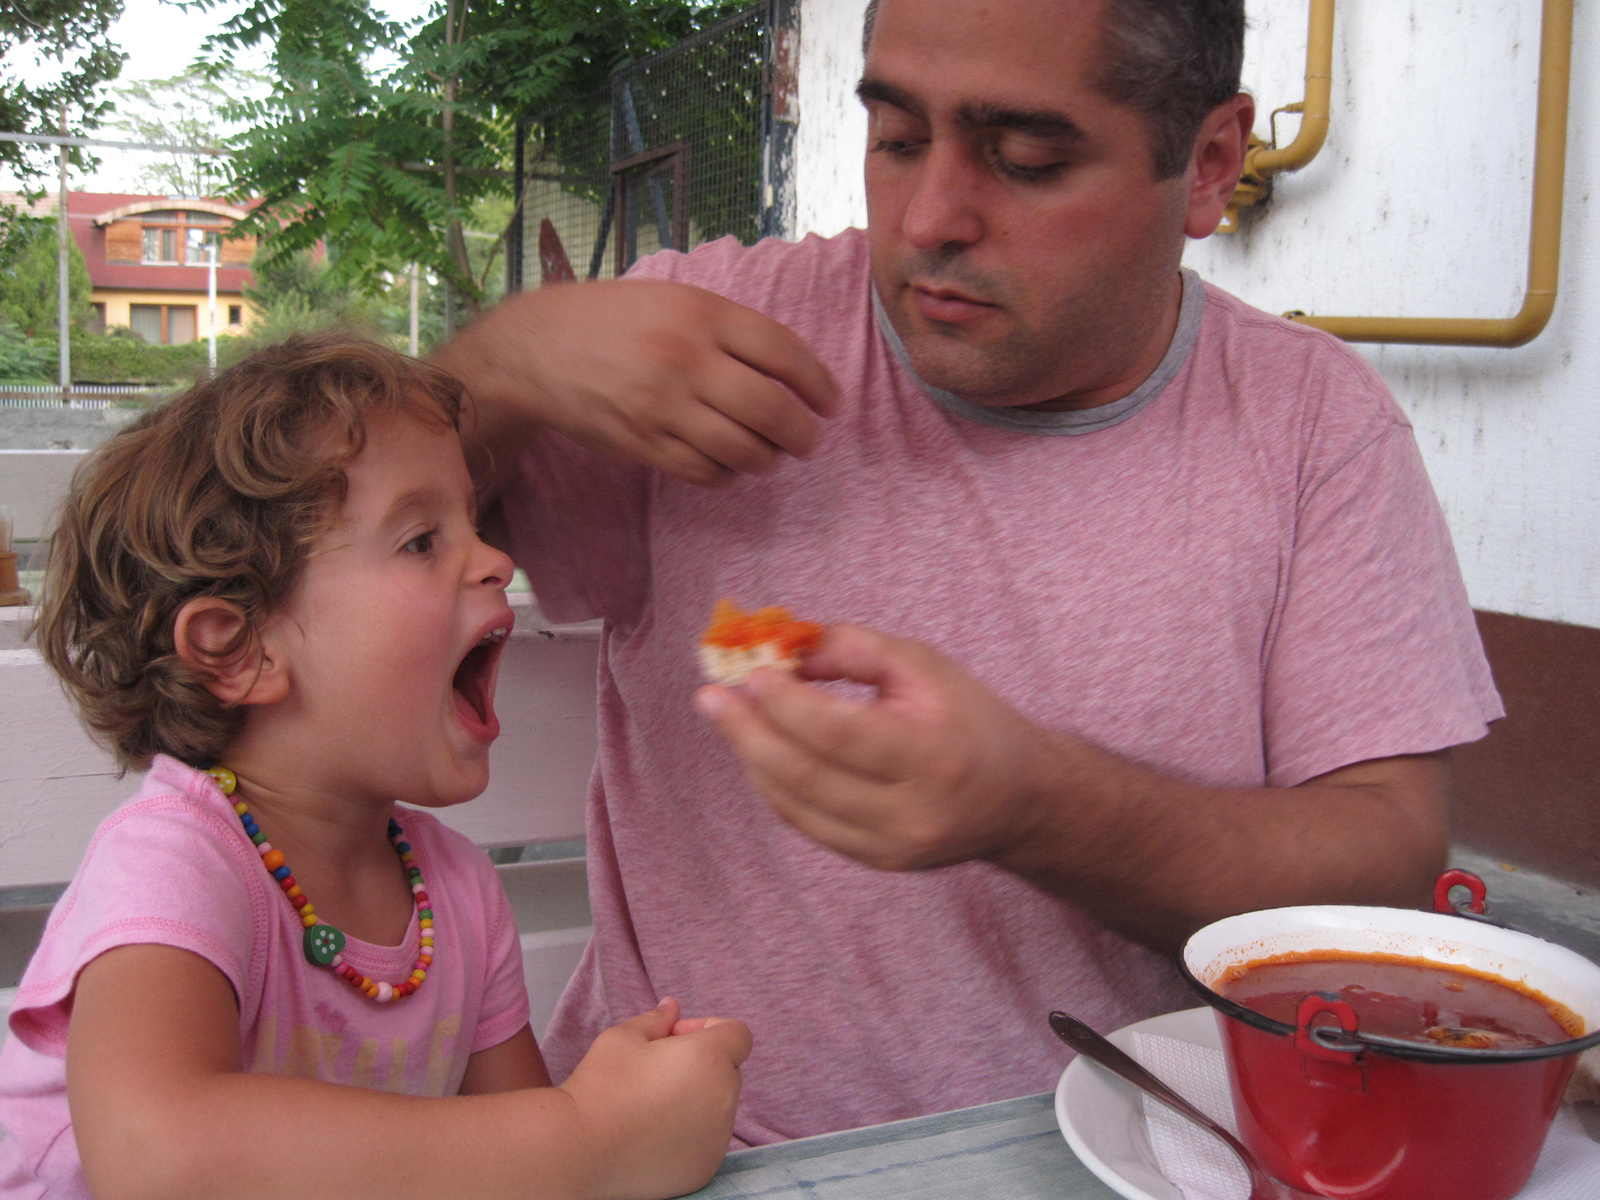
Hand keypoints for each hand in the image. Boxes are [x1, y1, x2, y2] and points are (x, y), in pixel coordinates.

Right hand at [437, 280, 836, 488]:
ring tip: (771, 454)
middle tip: (807, 439)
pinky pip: (705, 471)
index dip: (817, 383)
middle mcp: (686, 359)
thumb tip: (791, 368)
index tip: (830, 402)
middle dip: (802, 433)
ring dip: (768, 458)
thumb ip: (727, 327)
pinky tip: (729, 463)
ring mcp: (663, 406)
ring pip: (743, 449)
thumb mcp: (674, 299)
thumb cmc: (613, 319)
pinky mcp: (643, 443)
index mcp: (701, 314)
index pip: (783, 352)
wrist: (537, 348)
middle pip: (771, 409)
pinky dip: (728, 473)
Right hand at [560, 997, 752, 1199]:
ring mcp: (717, 1139)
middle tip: (657, 1069)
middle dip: (702, 1063)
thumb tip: (672, 1007)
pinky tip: (653, 1132)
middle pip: (728, 1071)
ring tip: (651, 1104)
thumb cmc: (601, 1086)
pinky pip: (708, 1140)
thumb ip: (657, 1019)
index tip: (674, 1038)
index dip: (708, 1029)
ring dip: (697, 1099)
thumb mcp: (624, 1037)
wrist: (579, 1150)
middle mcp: (723, 1099)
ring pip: (719, 1108)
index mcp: (709, 1059)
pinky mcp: (705, 1167)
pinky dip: (690, 1133)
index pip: (738, 1035)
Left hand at [694, 624, 1060, 871]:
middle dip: (748, 732)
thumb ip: (855, 650)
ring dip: (752, 757)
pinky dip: (774, 783)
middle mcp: (911, 813)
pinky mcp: (876, 862)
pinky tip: (758, 749)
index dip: (786, 704)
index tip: (750, 672)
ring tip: (726, 715)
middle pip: (806, 776)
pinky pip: (806, 822)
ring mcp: (891, 848)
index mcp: (933, 756)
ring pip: (796, 805)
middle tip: (710, 696)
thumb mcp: (926, 667)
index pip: (840, 734)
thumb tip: (784, 653)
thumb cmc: (970, 719)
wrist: (1020, 799)